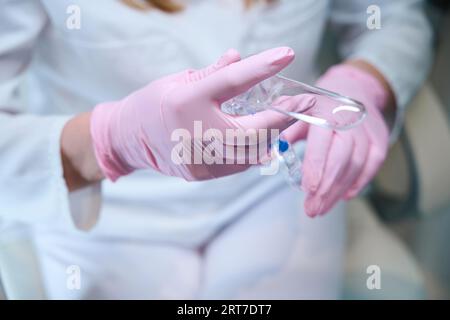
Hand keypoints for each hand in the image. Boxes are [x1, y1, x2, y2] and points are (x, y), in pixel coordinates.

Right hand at [90, 47, 315, 180]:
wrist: (128, 138)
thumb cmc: (154, 103)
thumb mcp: (178, 80)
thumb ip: (213, 72)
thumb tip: (239, 57)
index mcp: (187, 100)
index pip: (231, 81)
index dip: (262, 67)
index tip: (287, 54)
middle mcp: (194, 132)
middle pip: (252, 129)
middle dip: (283, 117)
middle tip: (304, 104)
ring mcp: (199, 158)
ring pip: (250, 153)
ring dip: (273, 136)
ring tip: (286, 121)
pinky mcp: (202, 173)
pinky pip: (238, 165)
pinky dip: (254, 151)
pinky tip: (262, 140)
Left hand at [284, 64, 389, 216]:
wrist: (352, 87)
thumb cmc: (318, 105)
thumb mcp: (296, 111)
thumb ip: (282, 131)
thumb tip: (265, 154)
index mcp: (324, 111)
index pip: (322, 142)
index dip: (316, 167)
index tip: (308, 190)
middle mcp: (349, 120)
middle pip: (342, 158)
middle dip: (326, 187)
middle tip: (312, 209)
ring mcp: (367, 130)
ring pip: (357, 164)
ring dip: (339, 190)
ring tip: (322, 208)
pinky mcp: (379, 139)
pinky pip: (373, 164)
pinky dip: (360, 182)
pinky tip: (345, 196)